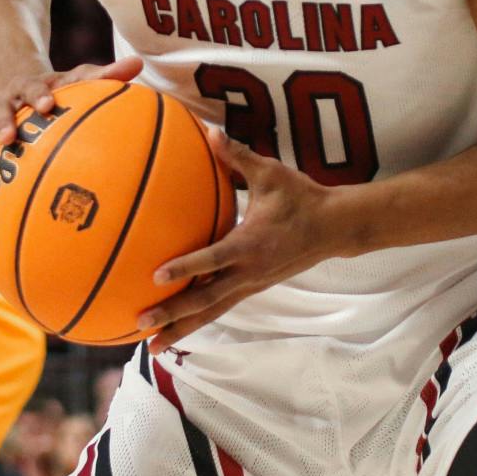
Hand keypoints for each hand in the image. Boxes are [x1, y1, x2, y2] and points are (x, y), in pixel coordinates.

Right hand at [0, 55, 142, 219]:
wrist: (17, 84)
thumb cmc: (57, 88)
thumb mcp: (79, 77)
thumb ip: (106, 74)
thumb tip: (138, 63)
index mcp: (28, 87)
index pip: (33, 86)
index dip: (39, 94)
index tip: (46, 104)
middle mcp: (4, 105)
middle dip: (1, 124)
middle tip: (7, 138)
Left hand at [136, 130, 342, 351]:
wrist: (335, 228)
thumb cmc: (302, 198)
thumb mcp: (271, 172)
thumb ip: (237, 156)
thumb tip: (210, 130)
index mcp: (249, 245)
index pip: (212, 259)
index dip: (185, 268)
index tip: (156, 275)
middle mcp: (248, 272)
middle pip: (205, 300)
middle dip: (173, 313)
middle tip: (141, 322)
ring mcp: (251, 284)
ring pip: (212, 312)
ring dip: (182, 327)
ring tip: (154, 345)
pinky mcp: (254, 287)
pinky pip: (222, 306)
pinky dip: (199, 319)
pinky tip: (179, 328)